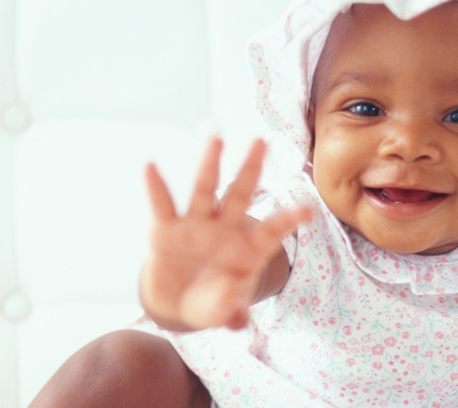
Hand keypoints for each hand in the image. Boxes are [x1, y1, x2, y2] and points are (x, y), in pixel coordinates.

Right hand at [140, 137, 310, 330]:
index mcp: (247, 249)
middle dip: (251, 169)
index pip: (271, 231)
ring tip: (215, 138)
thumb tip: (237, 319)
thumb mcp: (224, 311)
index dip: (288, 221)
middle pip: (241, 195)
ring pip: (205, 190)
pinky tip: (150, 166)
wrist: (178, 302)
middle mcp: (225, 230)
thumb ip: (232, 313)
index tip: (308, 210)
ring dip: (210, 165)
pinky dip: (156, 187)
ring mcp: (196, 226)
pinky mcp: (167, 230)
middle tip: (261, 141)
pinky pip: (163, 205)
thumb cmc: (212, 301)